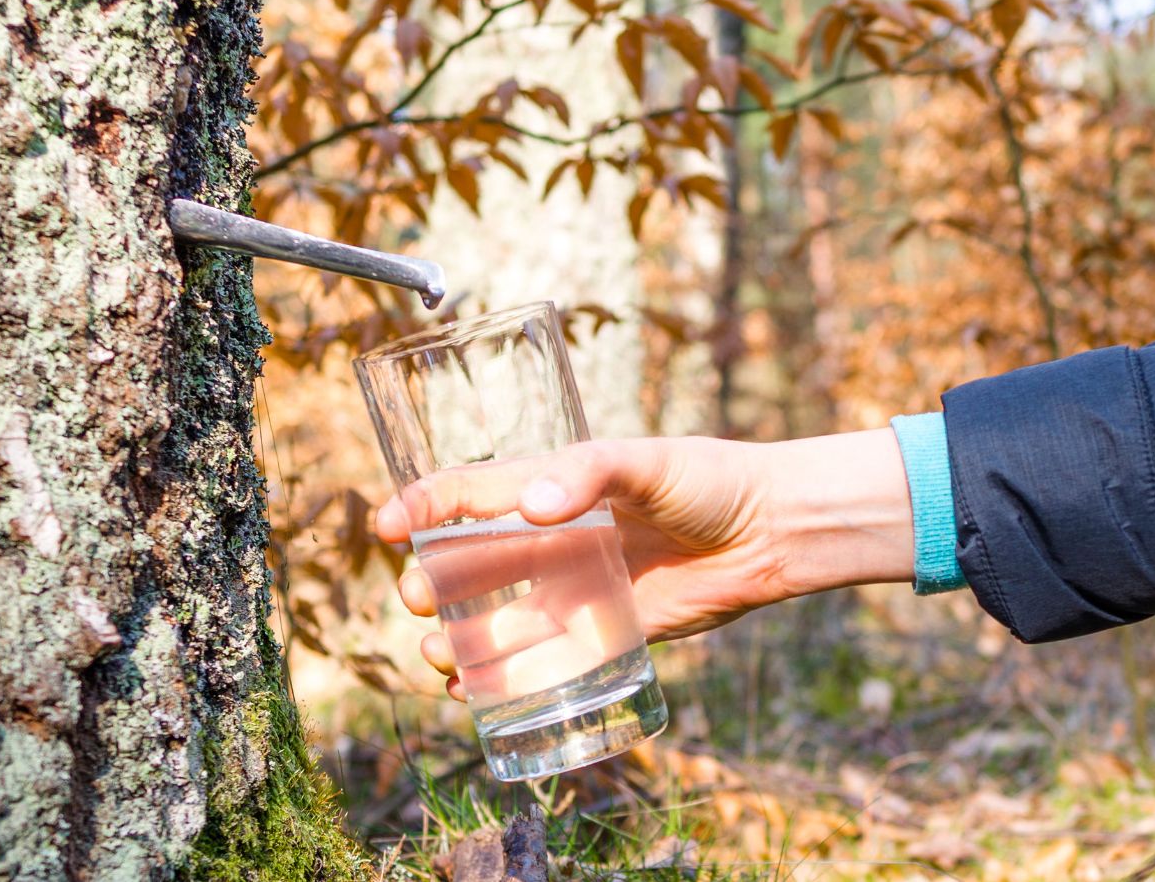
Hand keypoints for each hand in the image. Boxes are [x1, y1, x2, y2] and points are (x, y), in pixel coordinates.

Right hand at [375, 430, 915, 700]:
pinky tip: (478, 694)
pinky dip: (508, 678)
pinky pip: (547, 660)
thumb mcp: (648, 461)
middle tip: (416, 601)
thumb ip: (591, 473)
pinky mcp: (608, 632)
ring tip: (436, 658)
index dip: (422, 506)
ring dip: (460, 639)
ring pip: (500, 620)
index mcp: (555, 487)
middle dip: (433, 584)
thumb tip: (536, 504)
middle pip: (473, 565)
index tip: (383, 525)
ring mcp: (579, 589)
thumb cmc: (708, 480)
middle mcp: (555, 540)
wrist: (771, 533)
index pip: (471, 494)